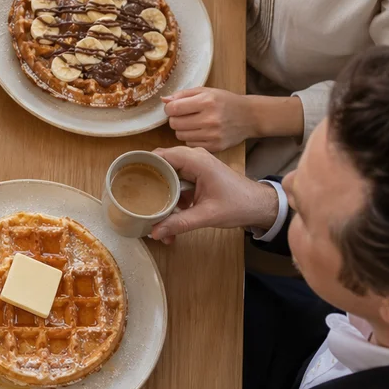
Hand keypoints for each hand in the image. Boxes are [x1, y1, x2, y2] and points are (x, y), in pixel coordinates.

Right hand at [148, 146, 279, 243]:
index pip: (160, 155)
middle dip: (149, 182)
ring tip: (151, 212)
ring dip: (161, 193)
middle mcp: (193, 158)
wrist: (260, 205)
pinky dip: (171, 197)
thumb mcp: (207, 215)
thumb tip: (155, 233)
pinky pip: (176, 181)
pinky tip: (167, 215)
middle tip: (136, 198)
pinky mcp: (196, 176)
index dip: (143, 164)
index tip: (128, 177)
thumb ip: (180, 223)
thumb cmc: (239, 205)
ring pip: (168, 174)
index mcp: (195, 161)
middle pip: (161, 164)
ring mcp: (195, 166)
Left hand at [163, 88, 257, 152]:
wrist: (249, 116)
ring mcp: (213, 135)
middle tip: (185, 116)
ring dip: (182, 129)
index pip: (174, 108)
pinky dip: (191, 139)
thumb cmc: (225, 101)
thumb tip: (164, 100)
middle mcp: (210, 119)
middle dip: (175, 119)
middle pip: (174, 124)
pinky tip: (200, 132)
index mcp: (207, 101)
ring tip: (194, 123)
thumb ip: (183, 94)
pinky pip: (190, 145)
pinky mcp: (215, 147)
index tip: (174, 108)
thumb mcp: (206, 91)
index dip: (169, 108)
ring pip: (180, 136)